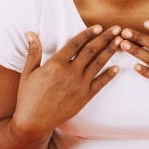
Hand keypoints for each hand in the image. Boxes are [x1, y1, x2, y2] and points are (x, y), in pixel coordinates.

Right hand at [12, 24, 121, 140]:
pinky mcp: (85, 97)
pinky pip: (100, 83)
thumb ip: (33, 52)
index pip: (76, 44)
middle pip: (91, 51)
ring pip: (98, 64)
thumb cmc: (28, 97)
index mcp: (56, 64)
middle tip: (117, 29)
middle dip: (105, 38)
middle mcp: (70, 73)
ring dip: (110, 51)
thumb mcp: (28, 72)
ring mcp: (79, 85)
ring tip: (120, 42)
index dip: (88, 34)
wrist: (34, 122)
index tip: (98, 26)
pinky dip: (109, 75)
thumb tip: (30, 33)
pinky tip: (117, 67)